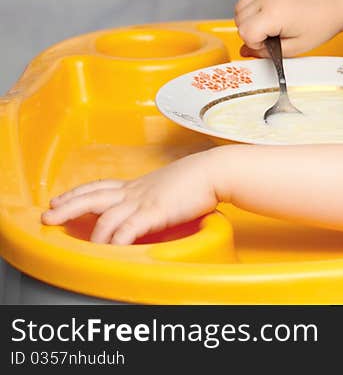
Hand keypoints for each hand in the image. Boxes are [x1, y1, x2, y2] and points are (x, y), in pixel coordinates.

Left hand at [40, 151, 219, 244]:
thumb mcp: (170, 184)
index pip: (100, 186)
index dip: (77, 192)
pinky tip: (110, 250)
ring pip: (106, 216)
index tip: (58, 198)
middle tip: (48, 216)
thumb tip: (154, 205)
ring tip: (80, 246)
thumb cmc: (199, 178)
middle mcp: (136, 191)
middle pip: (93, 197)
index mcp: (138, 185)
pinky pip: (129, 230)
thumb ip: (156, 195)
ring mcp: (144, 201)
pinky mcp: (155, 212)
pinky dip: (117, 241)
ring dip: (92, 233)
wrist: (215, 171)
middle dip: (68, 207)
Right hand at [233, 0, 342, 57]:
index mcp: (274, 13)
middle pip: (239, 19)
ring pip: (240, 6)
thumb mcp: (295, 47)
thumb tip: (245, 52)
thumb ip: (267, 53)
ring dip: (249, 18)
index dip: (255, 43)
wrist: (334, 4)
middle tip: (272, 34)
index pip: (244, 32)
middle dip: (251, 31)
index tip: (270, 43)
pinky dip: (253, 5)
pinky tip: (270, 11)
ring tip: (270, 23)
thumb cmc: (321, 25)